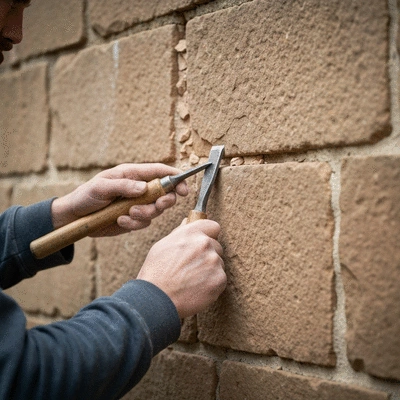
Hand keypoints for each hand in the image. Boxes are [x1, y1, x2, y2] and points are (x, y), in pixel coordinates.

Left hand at [51, 163, 187, 235]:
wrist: (76, 217)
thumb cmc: (86, 195)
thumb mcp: (101, 187)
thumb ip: (124, 186)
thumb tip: (145, 188)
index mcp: (133, 174)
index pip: (160, 172)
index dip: (175, 178)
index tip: (184, 188)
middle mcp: (139, 188)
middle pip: (165, 193)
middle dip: (165, 201)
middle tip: (158, 205)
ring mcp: (138, 204)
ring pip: (157, 210)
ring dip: (146, 214)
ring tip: (127, 214)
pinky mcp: (134, 218)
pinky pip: (144, 222)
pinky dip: (135, 223)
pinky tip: (120, 220)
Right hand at [137, 219, 226, 317]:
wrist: (157, 299)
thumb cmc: (156, 273)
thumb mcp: (163, 245)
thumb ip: (180, 232)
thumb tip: (188, 222)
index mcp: (191, 233)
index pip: (213, 226)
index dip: (209, 234)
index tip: (204, 241)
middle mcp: (205, 244)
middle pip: (217, 246)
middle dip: (208, 254)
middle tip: (192, 267)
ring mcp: (214, 262)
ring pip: (219, 263)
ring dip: (210, 270)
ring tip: (191, 279)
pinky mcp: (220, 280)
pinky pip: (221, 278)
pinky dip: (212, 284)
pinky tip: (197, 288)